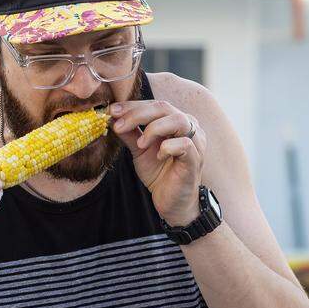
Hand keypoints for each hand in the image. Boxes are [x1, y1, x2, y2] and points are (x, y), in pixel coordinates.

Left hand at [110, 100, 205, 226]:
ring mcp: (195, 142)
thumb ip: (129, 133)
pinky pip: (184, 144)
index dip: (132, 106)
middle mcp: (189, 127)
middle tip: (118, 124)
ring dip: (153, 128)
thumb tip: (112, 117)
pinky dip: (168, 147)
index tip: (112, 110)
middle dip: (137, 114)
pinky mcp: (196, 159)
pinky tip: (159, 156)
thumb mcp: (139, 150)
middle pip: (164, 107)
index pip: (153, 105)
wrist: (172, 203)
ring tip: (140, 143)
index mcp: (175, 121)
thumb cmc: (159, 173)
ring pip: (178, 120)